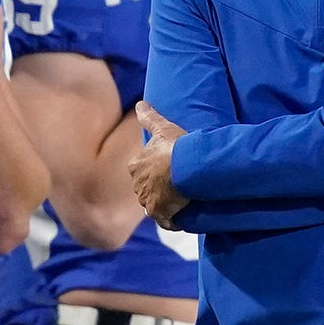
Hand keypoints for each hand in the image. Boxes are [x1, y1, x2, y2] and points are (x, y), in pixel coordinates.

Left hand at [128, 101, 189, 229]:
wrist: (187, 166)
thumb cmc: (175, 146)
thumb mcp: (162, 127)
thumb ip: (149, 117)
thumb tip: (140, 103)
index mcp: (136, 166)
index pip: (141, 171)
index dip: (154, 172)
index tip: (167, 170)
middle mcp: (138, 185)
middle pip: (146, 190)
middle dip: (157, 190)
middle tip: (176, 186)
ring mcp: (148, 201)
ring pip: (154, 206)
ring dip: (165, 205)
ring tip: (181, 201)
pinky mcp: (160, 213)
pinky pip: (166, 221)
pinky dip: (172, 221)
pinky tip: (182, 217)